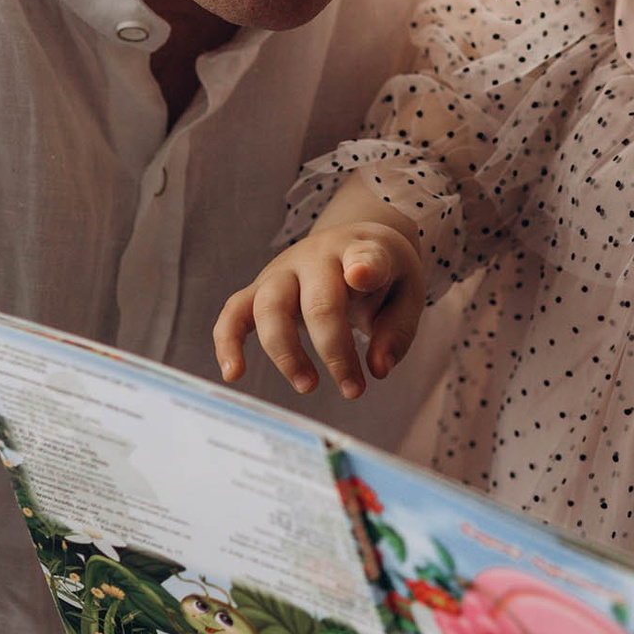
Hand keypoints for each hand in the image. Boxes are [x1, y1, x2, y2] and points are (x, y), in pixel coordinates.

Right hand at [214, 222, 425, 398]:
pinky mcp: (259, 289)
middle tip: (354, 390)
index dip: (364, 265)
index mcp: (361, 251)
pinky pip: (234, 312)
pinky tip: (233, 373)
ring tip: (308, 386)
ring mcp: (282, 271)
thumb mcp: (405, 293)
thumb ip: (397, 331)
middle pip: (318, 301)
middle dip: (335, 350)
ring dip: (287, 354)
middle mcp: (317, 256)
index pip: (365, 255)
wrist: (349, 243)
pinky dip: (228, 341)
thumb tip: (377, 369)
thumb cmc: (380, 274)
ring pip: (270, 307)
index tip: (361, 275)